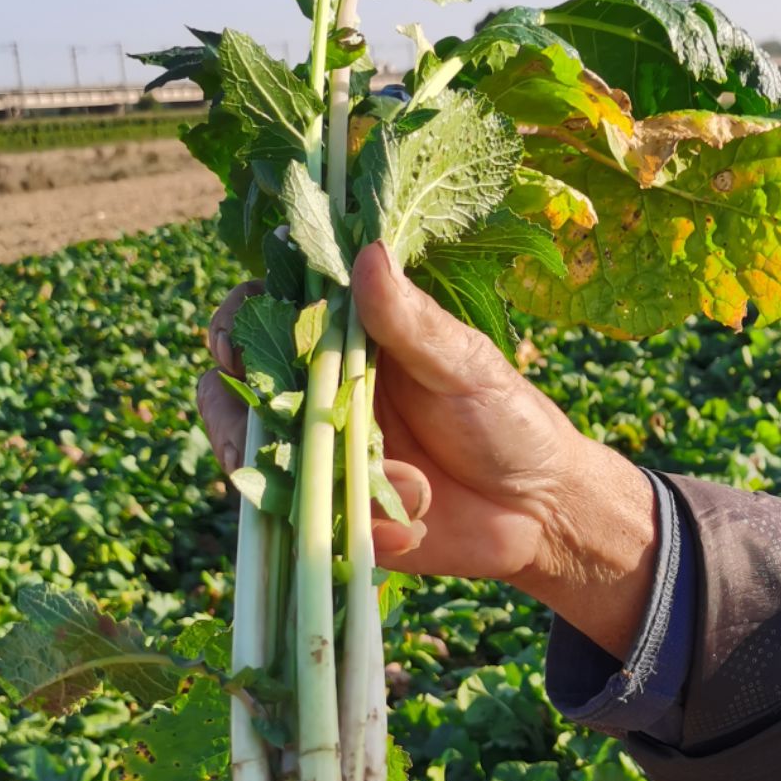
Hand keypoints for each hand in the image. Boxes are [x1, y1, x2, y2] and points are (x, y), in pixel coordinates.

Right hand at [197, 244, 658, 657]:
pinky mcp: (335, 514)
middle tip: (274, 419)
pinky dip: (357, 523)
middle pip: (240, 393)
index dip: (240, 324)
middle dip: (239, 411)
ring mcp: (322, 458)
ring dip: (304, 474)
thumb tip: (367, 254)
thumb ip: (410, 320)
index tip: (240, 338)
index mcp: (348, 344)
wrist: (541, 510)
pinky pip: (310, 520)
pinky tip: (411, 526)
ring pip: (258, 462)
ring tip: (382, 481)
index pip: (268, 317)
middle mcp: (322, 397)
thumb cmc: (507, 419)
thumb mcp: (464, 364)